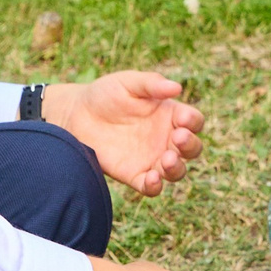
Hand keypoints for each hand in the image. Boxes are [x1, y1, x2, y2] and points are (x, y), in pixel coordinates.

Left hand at [43, 72, 203, 195]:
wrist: (76, 115)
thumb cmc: (106, 94)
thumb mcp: (128, 82)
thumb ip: (151, 84)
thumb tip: (176, 87)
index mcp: (170, 115)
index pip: (194, 121)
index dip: (193, 122)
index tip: (182, 118)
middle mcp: (165, 139)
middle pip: (192, 149)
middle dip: (190, 145)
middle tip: (178, 138)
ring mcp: (152, 159)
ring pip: (177, 171)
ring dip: (177, 168)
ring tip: (167, 159)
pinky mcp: (134, 175)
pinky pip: (152, 187)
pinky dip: (156, 186)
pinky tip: (152, 178)